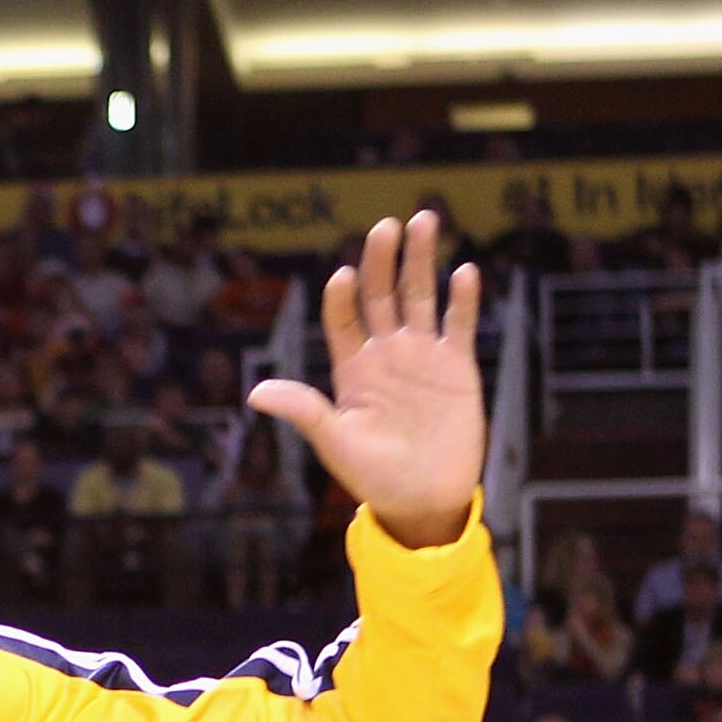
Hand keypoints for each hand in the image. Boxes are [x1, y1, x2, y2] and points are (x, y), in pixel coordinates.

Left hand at [247, 212, 482, 550]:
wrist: (422, 500)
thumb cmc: (373, 477)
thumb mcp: (335, 443)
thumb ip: (304, 410)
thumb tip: (256, 392)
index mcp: (351, 370)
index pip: (343, 320)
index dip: (341, 297)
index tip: (342, 275)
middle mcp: (384, 354)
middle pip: (381, 296)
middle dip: (383, 260)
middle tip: (386, 224)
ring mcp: (421, 356)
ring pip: (420, 297)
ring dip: (422, 261)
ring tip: (424, 221)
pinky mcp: (457, 367)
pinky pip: (459, 324)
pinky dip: (462, 299)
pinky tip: (465, 271)